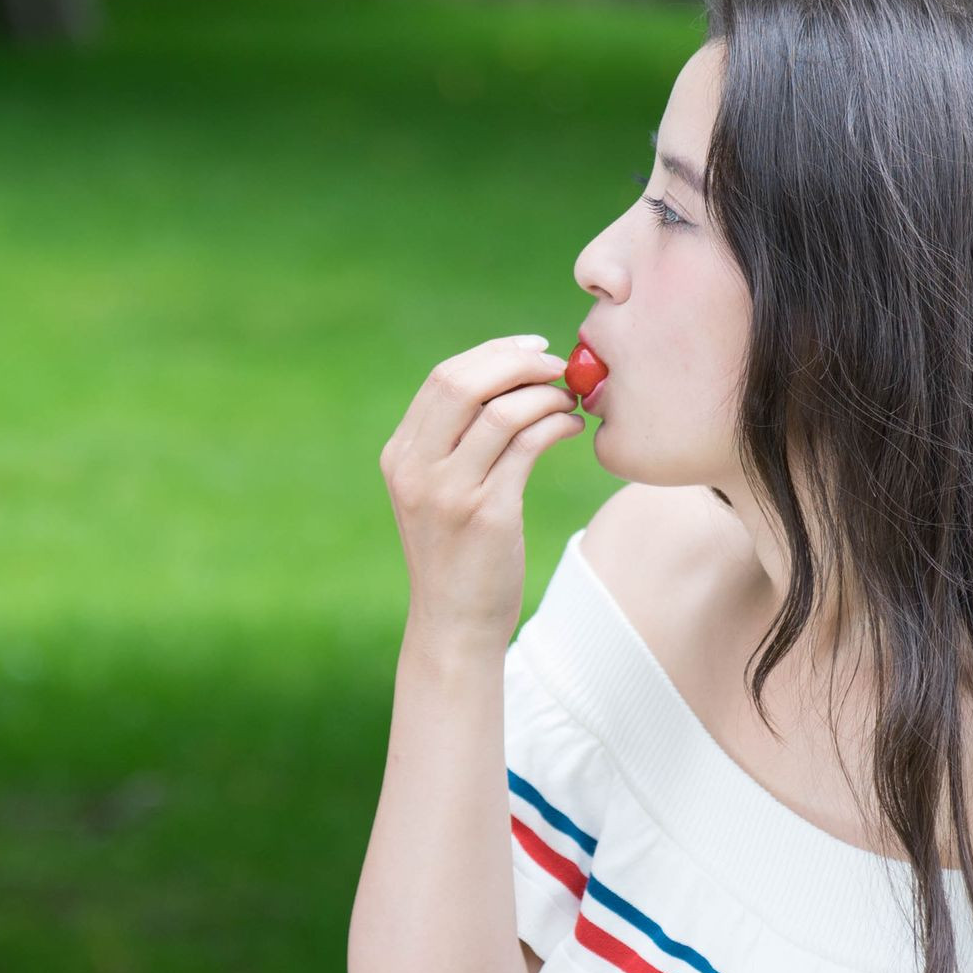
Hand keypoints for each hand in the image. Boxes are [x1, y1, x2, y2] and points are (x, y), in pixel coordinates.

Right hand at [379, 334, 583, 641]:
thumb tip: (508, 381)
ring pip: (502, 411)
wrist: (454, 624)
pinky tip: (572, 427)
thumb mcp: (437, 493)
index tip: (532, 349)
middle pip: (464, 382)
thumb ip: (453, 443)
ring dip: (545, 395)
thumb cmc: (457, 555)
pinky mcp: (486, 515)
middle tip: (558, 366)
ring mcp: (449, 492)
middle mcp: (416, 469)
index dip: (492, 354)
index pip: (443, 378)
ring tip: (569, 401)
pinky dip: (556, 424)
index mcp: (400, 455)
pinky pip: (528, 446)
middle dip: (518, 363)